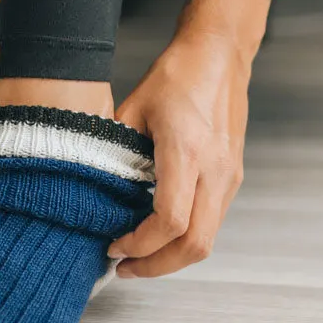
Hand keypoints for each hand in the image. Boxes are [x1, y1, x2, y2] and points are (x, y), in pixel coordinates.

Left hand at [108, 0, 270, 277]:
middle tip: (124, 267)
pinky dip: (186, 237)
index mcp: (186, 151)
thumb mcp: (133, 108)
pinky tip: (159, 230)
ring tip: (138, 254)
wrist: (220, 55)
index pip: (170, 220)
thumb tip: (90, 183)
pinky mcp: (233, 177)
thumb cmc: (177, 75)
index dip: (140, 244)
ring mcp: (229, 176)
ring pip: (208, 240)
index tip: (114, 245)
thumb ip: (114, 148)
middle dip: (157, 266)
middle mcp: (215, 170)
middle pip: (195, 245)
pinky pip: (212, 222)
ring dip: (172, 257)